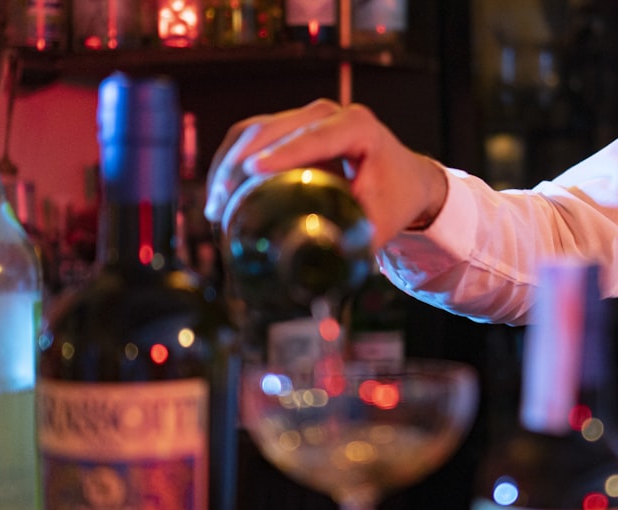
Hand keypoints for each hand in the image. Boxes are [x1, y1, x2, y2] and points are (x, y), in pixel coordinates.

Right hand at [205, 99, 447, 249]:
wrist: (402, 179)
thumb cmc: (394, 202)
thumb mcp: (380, 226)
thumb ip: (354, 248)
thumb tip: (324, 287)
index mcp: (359, 128)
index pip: (317, 138)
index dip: (285, 153)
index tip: (253, 170)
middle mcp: (329, 113)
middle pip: (274, 129)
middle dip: (241, 166)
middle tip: (221, 208)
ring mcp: (305, 116)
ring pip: (254, 131)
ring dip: (227, 166)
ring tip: (215, 210)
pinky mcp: (287, 125)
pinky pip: (248, 137)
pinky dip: (229, 163)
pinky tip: (218, 197)